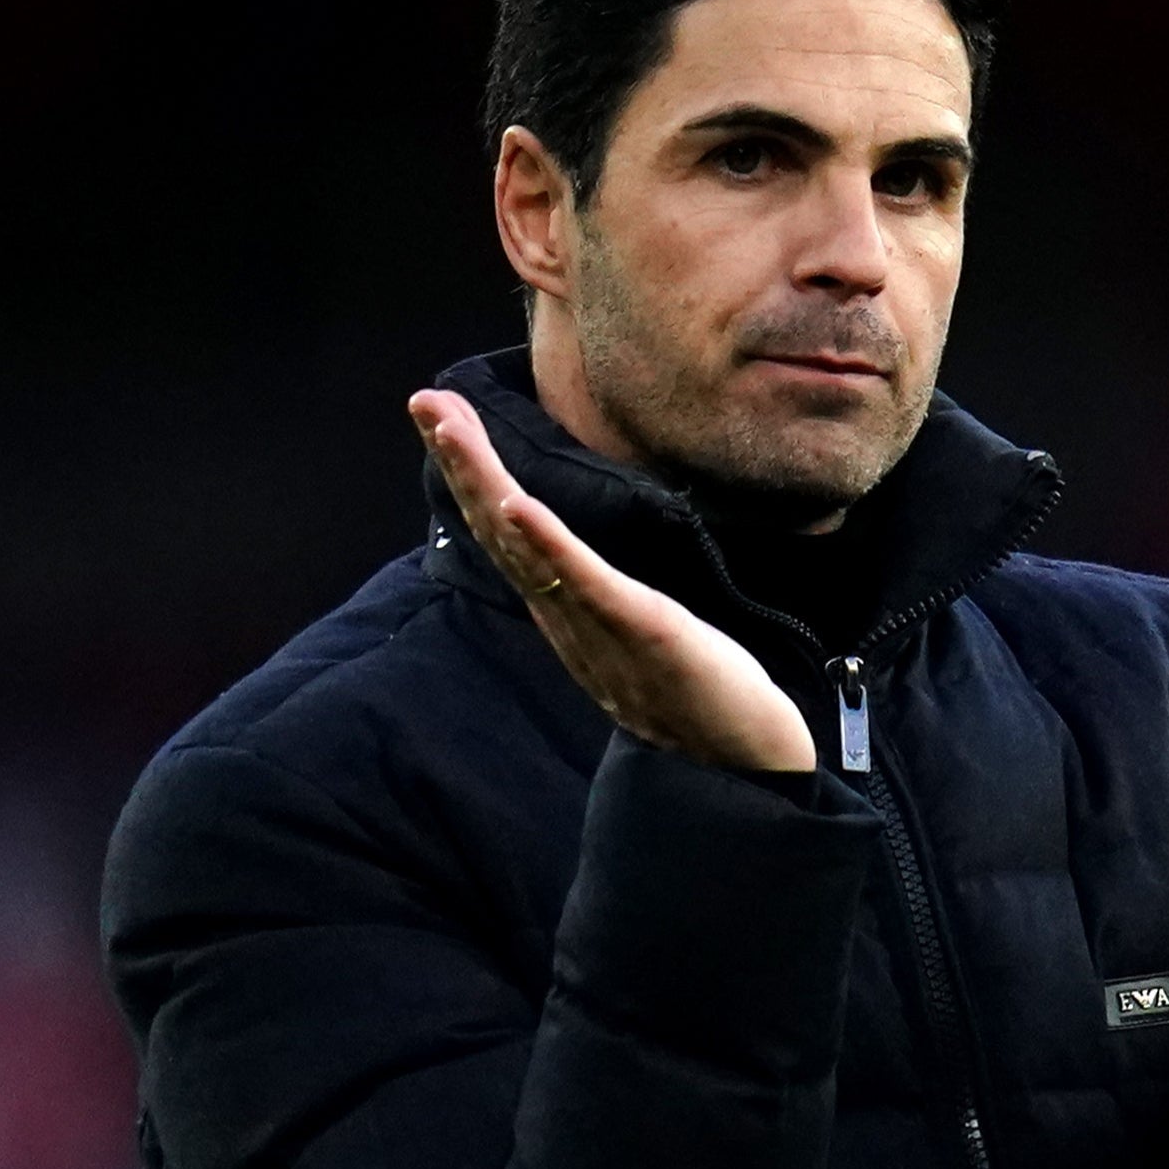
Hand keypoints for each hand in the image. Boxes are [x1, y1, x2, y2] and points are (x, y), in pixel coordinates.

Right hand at [409, 390, 818, 773]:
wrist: (745, 768)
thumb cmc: (703, 697)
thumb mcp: (640, 634)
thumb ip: (604, 600)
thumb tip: (581, 564)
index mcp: (568, 616)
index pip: (509, 534)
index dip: (472, 476)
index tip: (443, 416)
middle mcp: (568, 622)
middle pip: (500, 531)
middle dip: (461, 463)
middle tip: (423, 400)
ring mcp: (599, 630)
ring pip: (527, 548)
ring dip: (485, 484)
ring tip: (451, 428)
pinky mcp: (643, 634)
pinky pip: (585, 585)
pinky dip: (547, 544)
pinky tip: (517, 505)